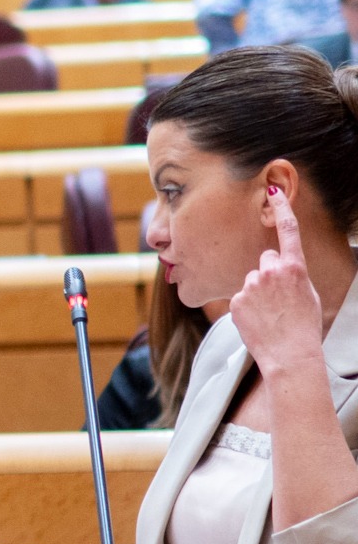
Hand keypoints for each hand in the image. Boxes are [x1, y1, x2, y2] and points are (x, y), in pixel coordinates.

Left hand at [232, 185, 325, 377]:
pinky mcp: (237, 300)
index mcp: (295, 267)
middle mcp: (272, 271)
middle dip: (269, 273)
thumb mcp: (306, 294)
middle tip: (278, 298)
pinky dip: (247, 307)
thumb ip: (291, 275)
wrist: (290, 353)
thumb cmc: (303, 326)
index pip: (288, 230)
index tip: (273, 189)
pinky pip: (240, 297)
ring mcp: (252, 285)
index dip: (281, 207)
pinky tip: (258, 320)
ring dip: (257, 292)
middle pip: (265, 259)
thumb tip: (280, 269)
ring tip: (269, 313)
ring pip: (252, 279)